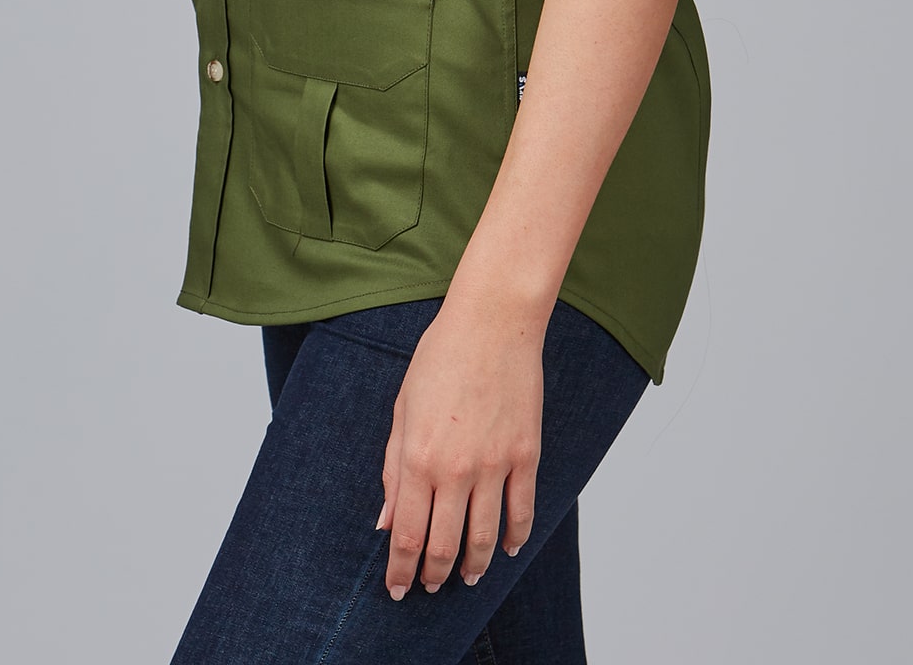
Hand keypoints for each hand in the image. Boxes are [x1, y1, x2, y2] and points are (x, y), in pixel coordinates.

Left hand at [377, 288, 544, 599]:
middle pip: (445, 546)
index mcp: (418, 458)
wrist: (492, 323)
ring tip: (466, 577)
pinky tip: (508, 550)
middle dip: (434, 575)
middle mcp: (457, 469)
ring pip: (485, 538)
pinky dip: (515, 539)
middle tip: (430, 587)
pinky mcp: (526, 455)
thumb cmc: (440, 358)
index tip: (397, 589)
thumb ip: (393, 470)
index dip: (401, 570)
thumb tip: (385, 522)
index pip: (408, 536)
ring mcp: (495, 464)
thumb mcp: (402, 411)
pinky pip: (522, 512)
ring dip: (474, 566)